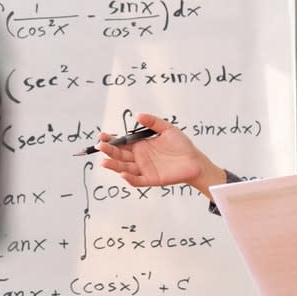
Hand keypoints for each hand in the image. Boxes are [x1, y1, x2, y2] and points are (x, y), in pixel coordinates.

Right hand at [95, 112, 224, 197]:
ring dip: (114, 165)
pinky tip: (123, 173)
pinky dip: (129, 178)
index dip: (111, 140)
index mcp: (141, 145)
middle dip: (109, 151)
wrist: (195, 161)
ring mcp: (144, 169)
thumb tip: (138, 115)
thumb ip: (153, 122)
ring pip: (125, 168)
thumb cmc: (182, 146)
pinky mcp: (151, 179)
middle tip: (100, 146)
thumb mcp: (167, 128)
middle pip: (120, 155)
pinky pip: (137, 180)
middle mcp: (139, 157)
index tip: (102, 136)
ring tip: (104, 161)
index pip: (121, 142)